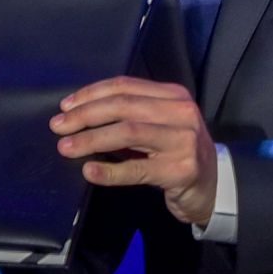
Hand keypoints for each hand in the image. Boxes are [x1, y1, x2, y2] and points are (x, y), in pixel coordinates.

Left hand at [50, 76, 218, 226]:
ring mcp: (184, 141)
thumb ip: (129, 115)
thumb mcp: (159, 125)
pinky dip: (109, 170)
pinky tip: (89, 171)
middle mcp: (181, 113)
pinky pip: (137, 168)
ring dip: (91, 139)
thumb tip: (77, 114)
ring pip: (128, 133)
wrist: (214, 187)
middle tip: (58, 126)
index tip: (65, 106)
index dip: (91, 94)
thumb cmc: (178, 153)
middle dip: (85, 115)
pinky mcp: (181, 171)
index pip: (125, 86)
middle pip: (123, 106)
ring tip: (66, 147)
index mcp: (173, 96)